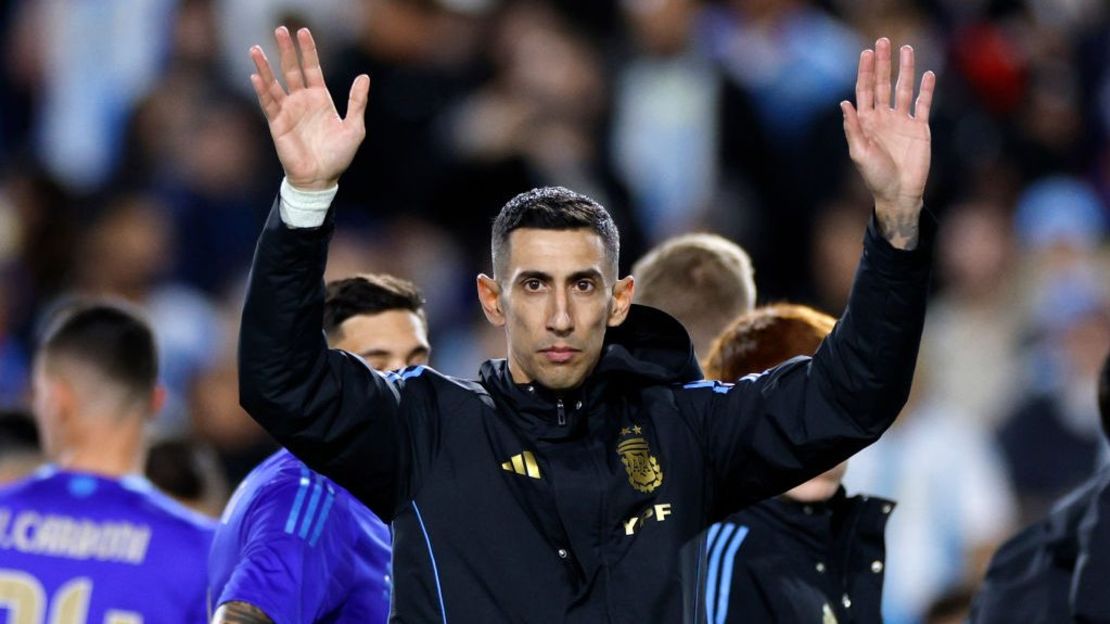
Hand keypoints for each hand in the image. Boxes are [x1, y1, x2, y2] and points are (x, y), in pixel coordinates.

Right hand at [249, 27, 369, 189]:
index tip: (304, 31)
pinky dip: (262, 90)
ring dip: (265, 66)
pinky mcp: (278, 124)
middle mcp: (302, 101)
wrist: (322, 179)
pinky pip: (268, 104)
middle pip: (291, 69)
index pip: (312, 68)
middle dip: (286, 50)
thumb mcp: (354, 127)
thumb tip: (364, 76)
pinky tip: (256, 76)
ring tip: (256, 49)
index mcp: (320, 98)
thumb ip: (357, 102)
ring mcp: (288, 111)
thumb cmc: (338, 156)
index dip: (308, 51)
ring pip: (274, 83)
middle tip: (280, 29)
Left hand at [842, 38, 934, 248]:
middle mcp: (884, 117)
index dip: (865, 72)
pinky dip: (927, 89)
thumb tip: (844, 103)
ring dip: (906, 70)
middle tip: (884, 41)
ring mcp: (902, 121)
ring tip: (907, 50)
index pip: (865, 90)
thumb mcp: (859, 153)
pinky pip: (924, 104)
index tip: (866, 53)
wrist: (899, 193)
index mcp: (866, 122)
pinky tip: (929, 74)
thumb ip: (853, 128)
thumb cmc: (875, 177)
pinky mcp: (920, 128)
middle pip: (883, 84)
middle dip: (883, 64)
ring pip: (904, 89)